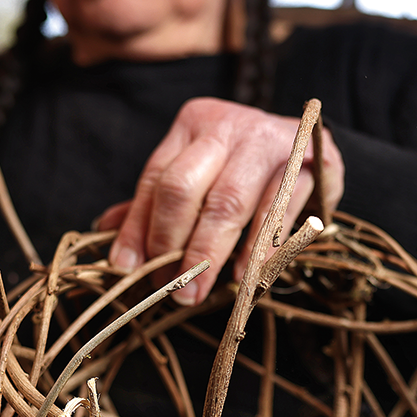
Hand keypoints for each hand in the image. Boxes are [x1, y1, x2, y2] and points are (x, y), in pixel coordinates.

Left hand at [97, 97, 344, 304]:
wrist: (313, 145)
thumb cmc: (244, 169)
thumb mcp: (199, 176)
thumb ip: (156, 203)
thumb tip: (104, 229)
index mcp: (192, 125)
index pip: (155, 180)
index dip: (139, 229)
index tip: (128, 270)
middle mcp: (228, 126)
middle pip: (184, 189)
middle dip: (171, 245)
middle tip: (168, 288)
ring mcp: (270, 141)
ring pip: (228, 204)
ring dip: (208, 255)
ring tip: (197, 292)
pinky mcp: (312, 161)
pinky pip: (279, 212)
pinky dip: (258, 249)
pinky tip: (245, 276)